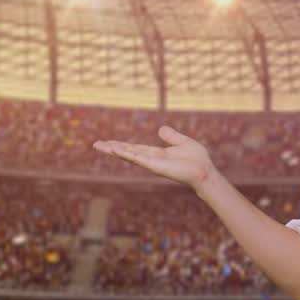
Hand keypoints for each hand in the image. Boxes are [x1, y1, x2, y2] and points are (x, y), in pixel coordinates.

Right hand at [93, 126, 217, 189]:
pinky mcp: (155, 166)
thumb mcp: (183, 142)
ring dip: (115, 151)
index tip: (108, 143)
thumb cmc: (197, 159)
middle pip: (128, 152)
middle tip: (96, 144)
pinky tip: (116, 150)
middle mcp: (152, 159)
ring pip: (130, 155)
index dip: (122, 145)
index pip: (135, 148)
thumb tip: (161, 129)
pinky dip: (127, 154)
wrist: (204, 170)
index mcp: (157, 154)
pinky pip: (139, 158)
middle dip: (112, 148)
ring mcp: (152, 163)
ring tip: (101, 146)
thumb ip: (171, 136)